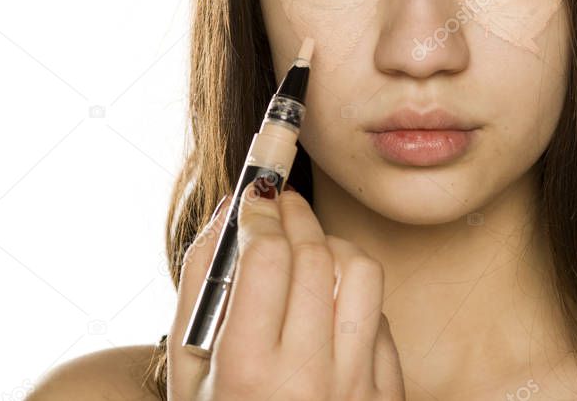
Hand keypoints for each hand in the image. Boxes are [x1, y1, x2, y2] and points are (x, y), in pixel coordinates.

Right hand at [167, 184, 405, 399]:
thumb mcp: (188, 369)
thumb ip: (200, 283)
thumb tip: (229, 211)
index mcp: (247, 373)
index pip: (267, 259)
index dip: (261, 213)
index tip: (255, 196)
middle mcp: (307, 380)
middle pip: (315, 256)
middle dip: (295, 213)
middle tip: (280, 199)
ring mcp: (355, 389)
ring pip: (361, 274)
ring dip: (333, 246)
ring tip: (309, 248)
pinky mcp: (387, 396)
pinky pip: (382, 318)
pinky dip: (354, 299)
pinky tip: (330, 306)